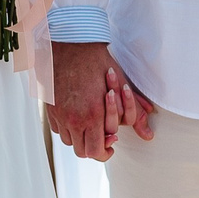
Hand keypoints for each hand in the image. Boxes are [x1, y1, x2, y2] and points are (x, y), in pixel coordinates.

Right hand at [50, 41, 154, 161]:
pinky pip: (58, 128)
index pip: (96, 151)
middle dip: (93, 147)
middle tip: (102, 138)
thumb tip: (148, 134)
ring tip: (89, 125)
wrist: (71, 45)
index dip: (105, 153)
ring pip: (69, 141)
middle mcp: (73, 119)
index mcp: (92, 115)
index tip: (111, 145)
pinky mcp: (50, 108)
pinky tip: (76, 116)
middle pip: (82, 151)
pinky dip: (67, 127)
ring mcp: (59, 115)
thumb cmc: (98, 63)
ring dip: (80, 137)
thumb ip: (134, 113)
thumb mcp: (121, 87)